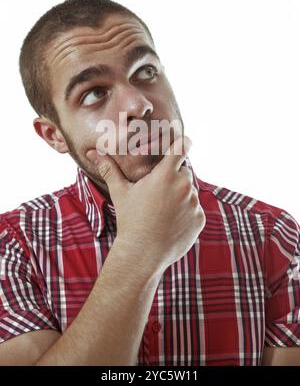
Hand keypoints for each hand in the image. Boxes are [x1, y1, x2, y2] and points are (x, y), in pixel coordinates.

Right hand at [90, 136, 205, 275]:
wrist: (142, 254)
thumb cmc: (130, 220)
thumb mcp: (120, 192)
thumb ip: (110, 169)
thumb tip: (92, 152)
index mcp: (165, 175)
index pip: (182, 147)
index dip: (183, 142)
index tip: (182, 141)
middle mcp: (184, 186)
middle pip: (184, 171)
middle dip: (174, 177)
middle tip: (158, 191)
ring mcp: (194, 203)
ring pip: (190, 191)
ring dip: (181, 195)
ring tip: (162, 211)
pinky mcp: (200, 219)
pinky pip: (195, 210)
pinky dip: (186, 213)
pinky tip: (170, 223)